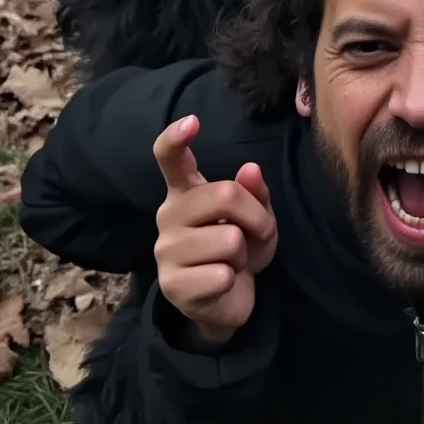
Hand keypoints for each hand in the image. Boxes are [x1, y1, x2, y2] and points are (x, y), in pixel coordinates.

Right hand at [153, 115, 277, 346]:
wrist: (225, 302)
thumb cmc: (239, 249)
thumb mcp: (255, 218)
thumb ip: (254, 193)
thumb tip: (250, 170)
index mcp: (185, 191)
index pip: (169, 158)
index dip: (176, 138)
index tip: (192, 122)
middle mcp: (168, 214)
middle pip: (224, 195)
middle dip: (257, 218)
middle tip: (255, 235)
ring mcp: (166, 250)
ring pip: (229, 239)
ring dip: (243, 255)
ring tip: (232, 262)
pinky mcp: (172, 285)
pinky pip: (222, 274)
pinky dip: (233, 280)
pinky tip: (221, 284)